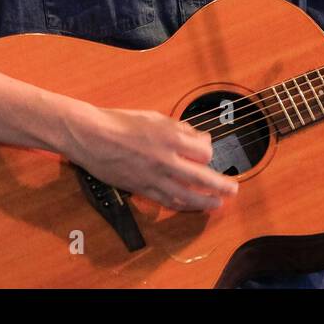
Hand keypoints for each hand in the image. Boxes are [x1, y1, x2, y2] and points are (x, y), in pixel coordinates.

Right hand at [61, 104, 238, 211]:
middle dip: (221, 185)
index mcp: (171, 136)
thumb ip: (178, 128)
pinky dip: (181, 205)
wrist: (91, 136)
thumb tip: (196, 137)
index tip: (207, 152)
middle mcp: (166, 158)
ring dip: (205, 202)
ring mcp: (154, 176)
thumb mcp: (154, 117)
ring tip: (217, 204)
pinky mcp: (141, 188)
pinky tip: (189, 207)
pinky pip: (166, 201)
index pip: (204, 152)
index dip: (209, 153)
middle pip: (203, 177)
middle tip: (232, 189)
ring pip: (187, 195)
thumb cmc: (120, 122)